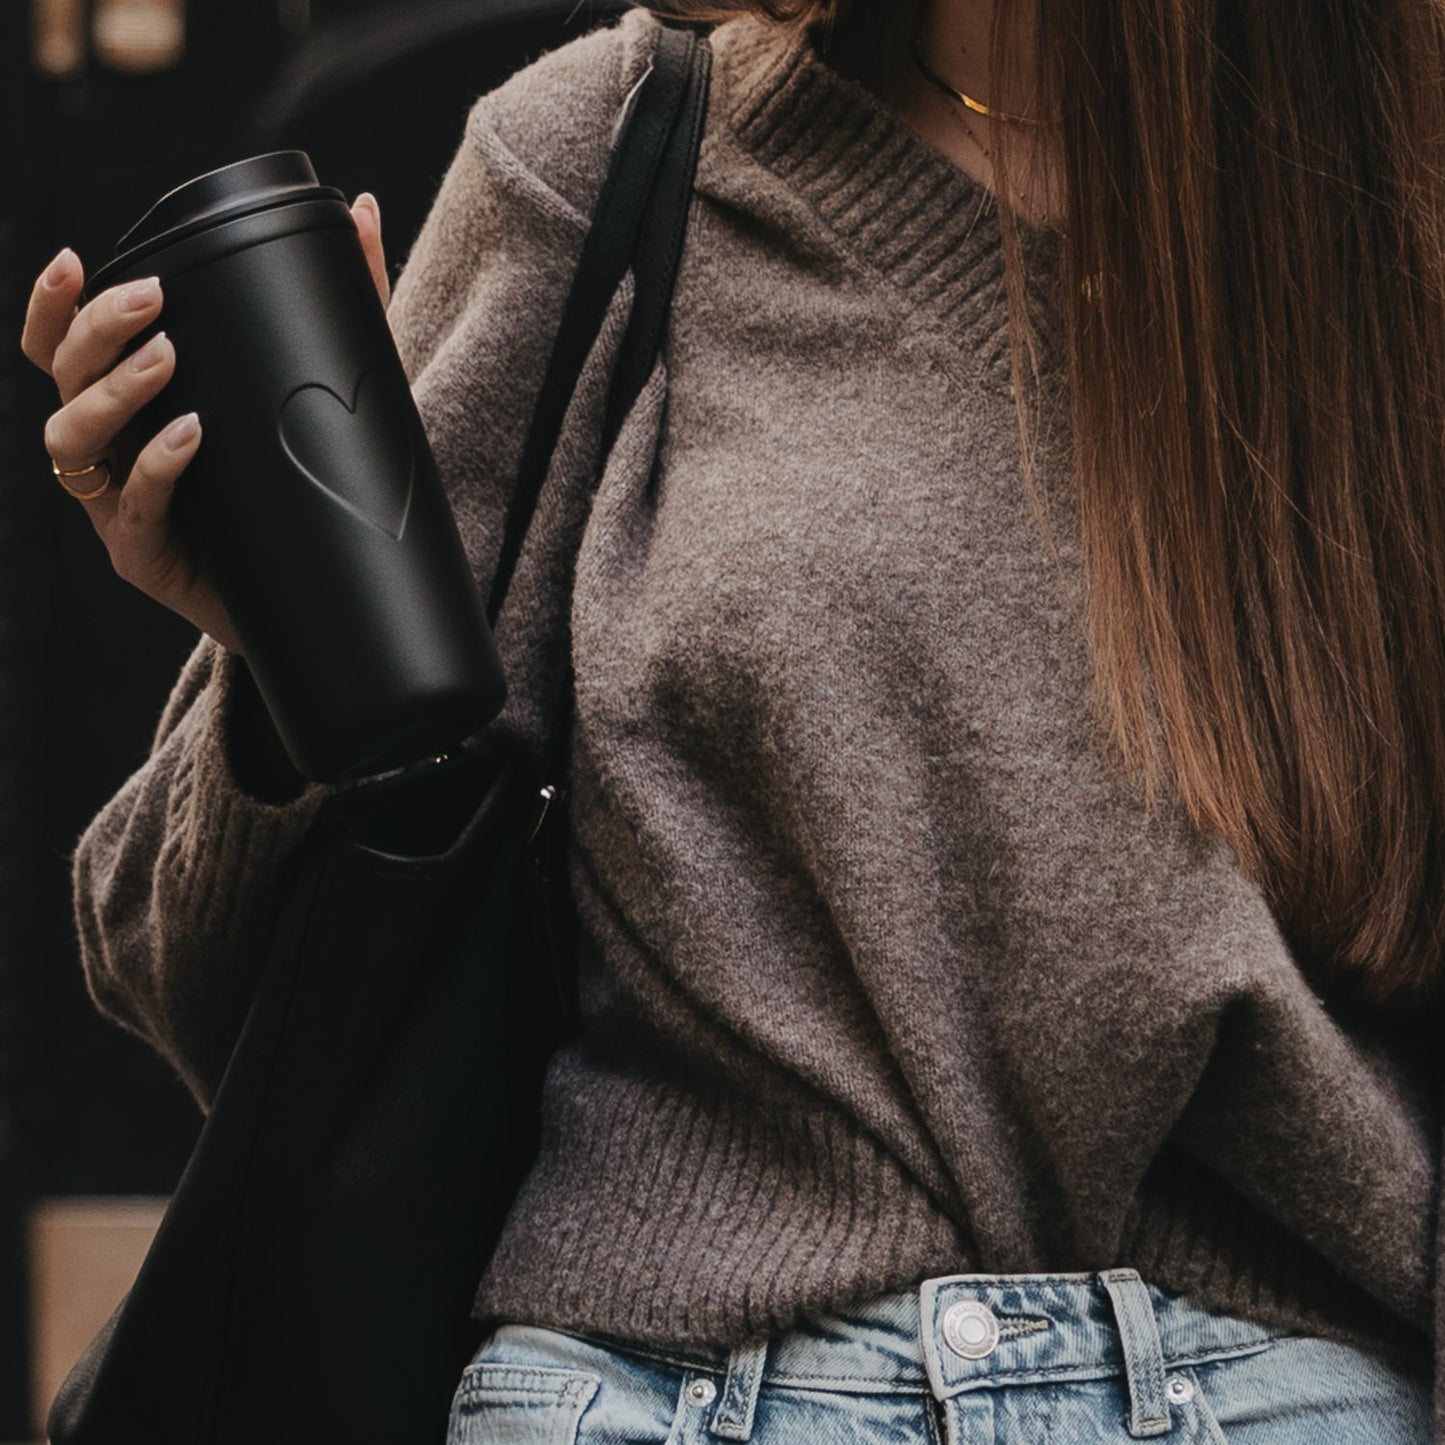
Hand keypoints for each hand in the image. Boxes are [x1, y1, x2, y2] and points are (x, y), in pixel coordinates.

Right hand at [20, 193, 390, 655]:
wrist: (322, 593)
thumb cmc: (306, 484)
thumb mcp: (328, 387)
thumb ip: (345, 304)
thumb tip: (361, 209)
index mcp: (130, 408)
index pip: (63, 349)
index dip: (52, 305)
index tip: (74, 260)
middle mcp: (111, 451)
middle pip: (62, 378)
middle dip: (96, 330)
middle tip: (152, 299)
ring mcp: (119, 507)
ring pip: (72, 438)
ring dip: (113, 390)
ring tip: (166, 358)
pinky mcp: (144, 558)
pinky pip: (133, 508)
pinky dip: (157, 464)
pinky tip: (191, 434)